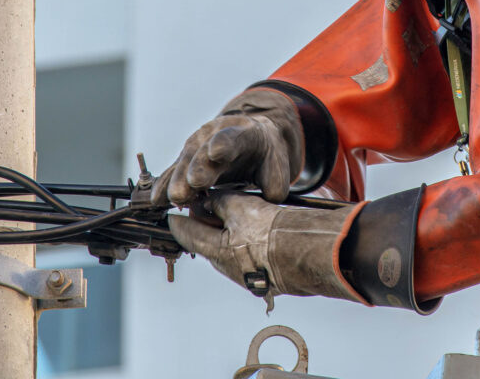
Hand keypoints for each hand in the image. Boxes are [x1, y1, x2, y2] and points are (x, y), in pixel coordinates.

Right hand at [155, 89, 303, 205]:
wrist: (253, 141)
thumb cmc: (265, 157)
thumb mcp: (276, 167)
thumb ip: (273, 185)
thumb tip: (264, 201)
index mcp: (242, 133)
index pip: (232, 137)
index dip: (224, 144)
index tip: (216, 152)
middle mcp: (214, 135)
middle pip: (203, 151)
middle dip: (197, 166)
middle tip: (192, 183)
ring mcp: (197, 146)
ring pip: (185, 162)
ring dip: (178, 180)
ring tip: (174, 198)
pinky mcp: (185, 160)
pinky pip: (172, 172)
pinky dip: (165, 185)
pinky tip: (156, 199)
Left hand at [167, 191, 362, 304]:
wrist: (307, 253)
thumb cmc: (272, 231)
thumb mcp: (241, 207)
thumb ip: (221, 202)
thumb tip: (209, 201)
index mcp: (216, 251)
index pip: (187, 235)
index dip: (179, 222)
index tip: (172, 217)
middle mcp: (228, 268)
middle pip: (209, 245)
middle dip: (206, 228)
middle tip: (205, 211)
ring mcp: (248, 276)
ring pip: (230, 252)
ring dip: (228, 236)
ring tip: (235, 219)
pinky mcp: (268, 279)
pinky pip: (250, 259)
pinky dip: (247, 245)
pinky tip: (258, 234)